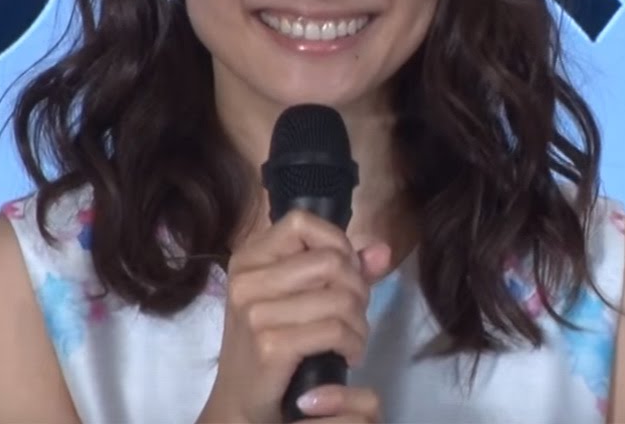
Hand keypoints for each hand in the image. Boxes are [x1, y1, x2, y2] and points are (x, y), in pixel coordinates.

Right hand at [196, 210, 392, 423]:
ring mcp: (255, 312)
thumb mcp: (300, 298)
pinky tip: (349, 354)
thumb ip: (343, 269)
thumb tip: (382, 251)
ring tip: (353, 337)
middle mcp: (247, 279)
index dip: (335, 242)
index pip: (301, 222)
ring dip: (359, 322)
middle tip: (353, 314)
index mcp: (249, 259)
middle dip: (356, 288)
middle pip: (330, 260)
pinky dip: (353, 343)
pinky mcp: (270, 344)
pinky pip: (335, 330)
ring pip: (339, 297)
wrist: (242, 403)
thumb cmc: (272, 344)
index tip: (345, 271)